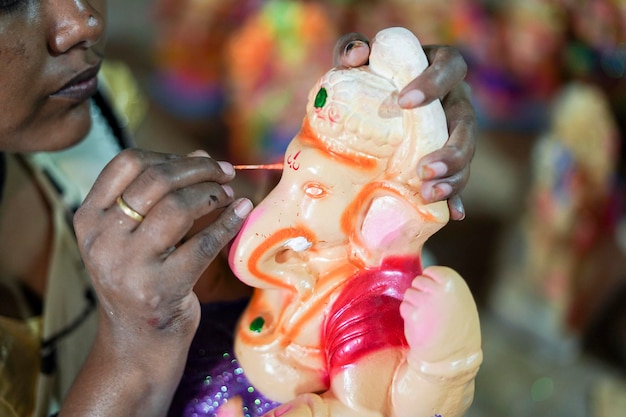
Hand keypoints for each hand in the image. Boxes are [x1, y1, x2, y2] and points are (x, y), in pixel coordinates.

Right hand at [64, 149, 252, 415]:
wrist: (137, 341)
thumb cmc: (140, 277)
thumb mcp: (136, 234)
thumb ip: (162, 193)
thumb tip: (201, 156)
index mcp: (89, 218)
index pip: (128, 163)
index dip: (171, 155)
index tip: (202, 162)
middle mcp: (102, 239)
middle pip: (157, 180)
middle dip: (200, 170)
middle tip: (226, 174)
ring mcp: (128, 265)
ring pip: (178, 207)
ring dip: (214, 195)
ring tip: (230, 196)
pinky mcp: (160, 288)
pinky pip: (204, 243)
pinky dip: (229, 222)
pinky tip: (242, 213)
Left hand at [333, 33, 475, 220]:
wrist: (371, 103)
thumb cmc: (370, 74)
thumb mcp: (359, 58)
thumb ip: (352, 48)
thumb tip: (356, 57)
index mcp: (440, 68)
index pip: (451, 67)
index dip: (434, 82)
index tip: (404, 100)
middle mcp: (454, 100)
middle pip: (467, 123)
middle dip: (451, 149)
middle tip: (423, 169)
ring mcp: (453, 131)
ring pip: (467, 154)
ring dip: (454, 177)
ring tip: (429, 193)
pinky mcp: (447, 157)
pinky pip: (458, 178)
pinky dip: (456, 196)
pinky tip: (454, 214)